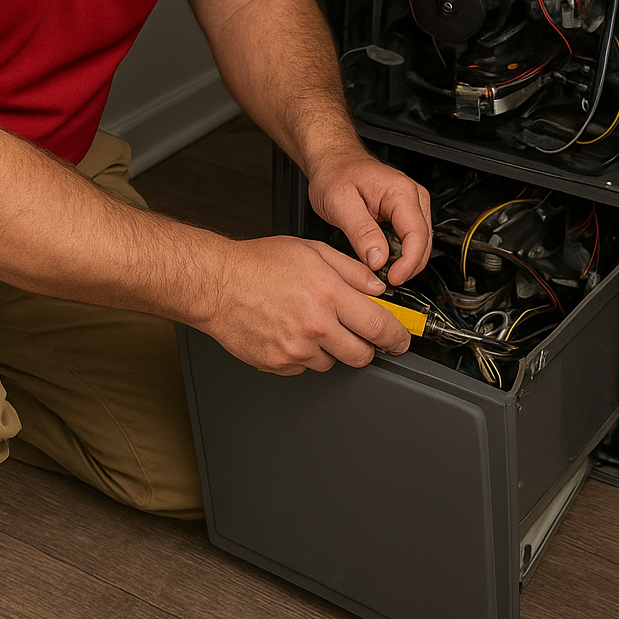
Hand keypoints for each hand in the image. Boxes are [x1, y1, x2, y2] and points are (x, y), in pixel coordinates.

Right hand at [204, 235, 411, 373]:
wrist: (217, 284)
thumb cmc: (259, 263)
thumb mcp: (312, 251)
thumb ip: (352, 270)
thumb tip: (378, 287)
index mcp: (329, 295)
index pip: (379, 326)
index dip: (398, 336)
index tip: (401, 339)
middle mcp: (316, 326)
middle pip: (362, 355)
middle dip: (367, 345)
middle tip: (357, 331)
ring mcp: (296, 350)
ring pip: (333, 363)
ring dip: (332, 349)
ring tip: (312, 322)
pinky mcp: (279, 364)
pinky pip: (305, 368)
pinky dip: (305, 355)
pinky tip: (292, 331)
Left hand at [306, 150, 431, 286]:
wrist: (333, 161)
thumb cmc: (336, 173)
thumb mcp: (340, 202)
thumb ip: (361, 232)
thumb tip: (378, 259)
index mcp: (400, 192)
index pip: (417, 235)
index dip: (408, 263)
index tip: (393, 278)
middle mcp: (412, 197)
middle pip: (422, 243)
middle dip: (407, 267)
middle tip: (383, 280)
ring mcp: (411, 205)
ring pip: (419, 244)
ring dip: (404, 262)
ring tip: (380, 271)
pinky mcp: (405, 213)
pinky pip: (409, 240)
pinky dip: (399, 254)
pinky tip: (382, 260)